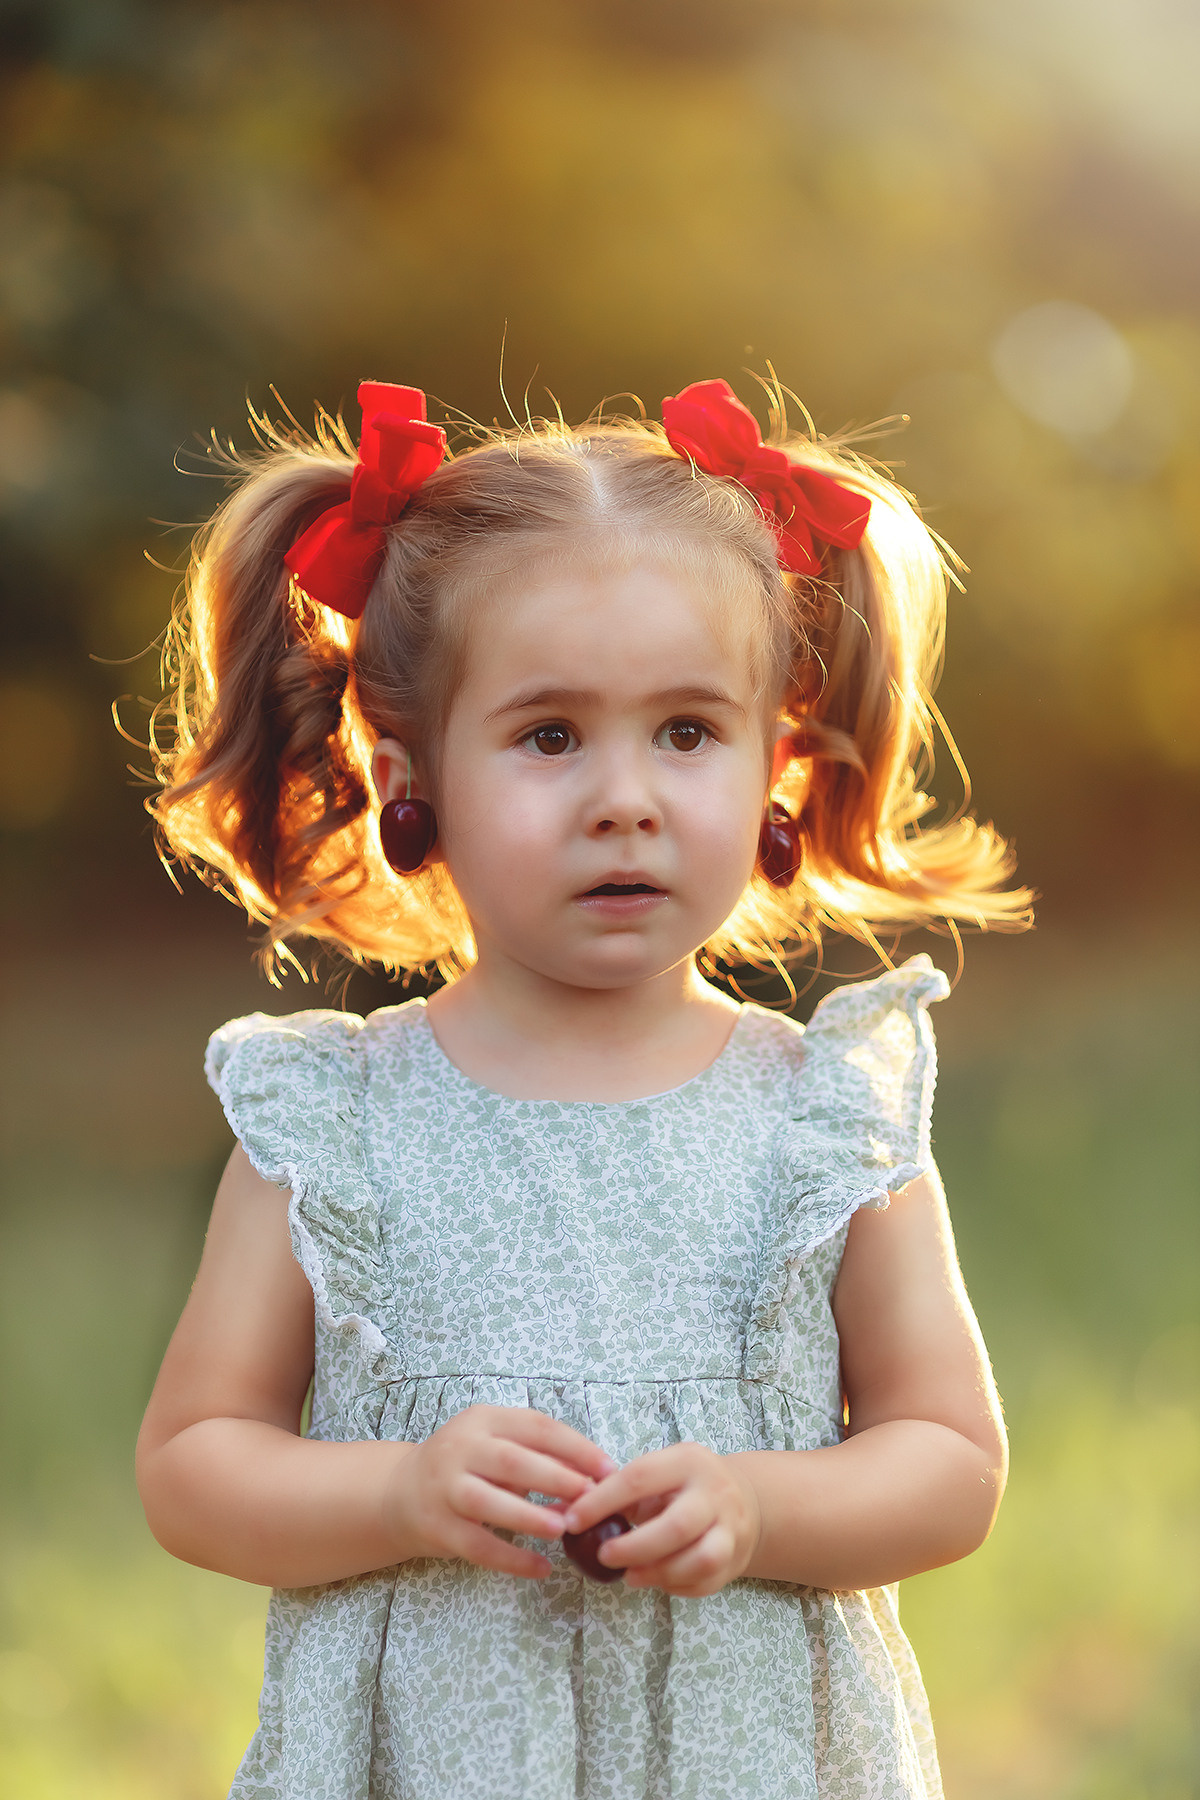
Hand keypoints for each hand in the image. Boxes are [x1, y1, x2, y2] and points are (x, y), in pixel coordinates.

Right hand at [385, 1405, 615, 1579]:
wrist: (399, 1494)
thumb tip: (593, 1481)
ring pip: (489, 1502)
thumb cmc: (466, 1467)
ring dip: (529, 1516)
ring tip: (563, 1529)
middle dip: (555, 1478)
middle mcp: (460, 1448)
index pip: (536, 1427)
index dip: (576, 1448)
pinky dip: (512, 1559)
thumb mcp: (497, 1447)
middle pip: (512, 1461)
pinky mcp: (437, 1528)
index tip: (608, 1469)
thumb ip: (540, 1459)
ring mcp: (444, 1488)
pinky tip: (542, 1568)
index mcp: (484, 1420)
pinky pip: (478, 1546)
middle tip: (589, 1498)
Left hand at [560, 1442, 761, 1596]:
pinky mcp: (735, 1560)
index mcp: (686, 1461)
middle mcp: (714, 1492)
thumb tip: (555, 1512)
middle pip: (676, 1526)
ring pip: (699, 1558)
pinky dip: (675, 1586)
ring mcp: (730, 1528)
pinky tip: (654, 1581)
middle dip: (634, 1547)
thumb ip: (610, 1493)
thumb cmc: (682, 1487)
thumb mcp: (655, 1476)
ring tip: (629, 1576)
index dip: (601, 1501)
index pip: (639, 1477)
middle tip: (604, 1556)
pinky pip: (704, 1581)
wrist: (745, 1501)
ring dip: (658, 1572)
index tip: (571, 1521)